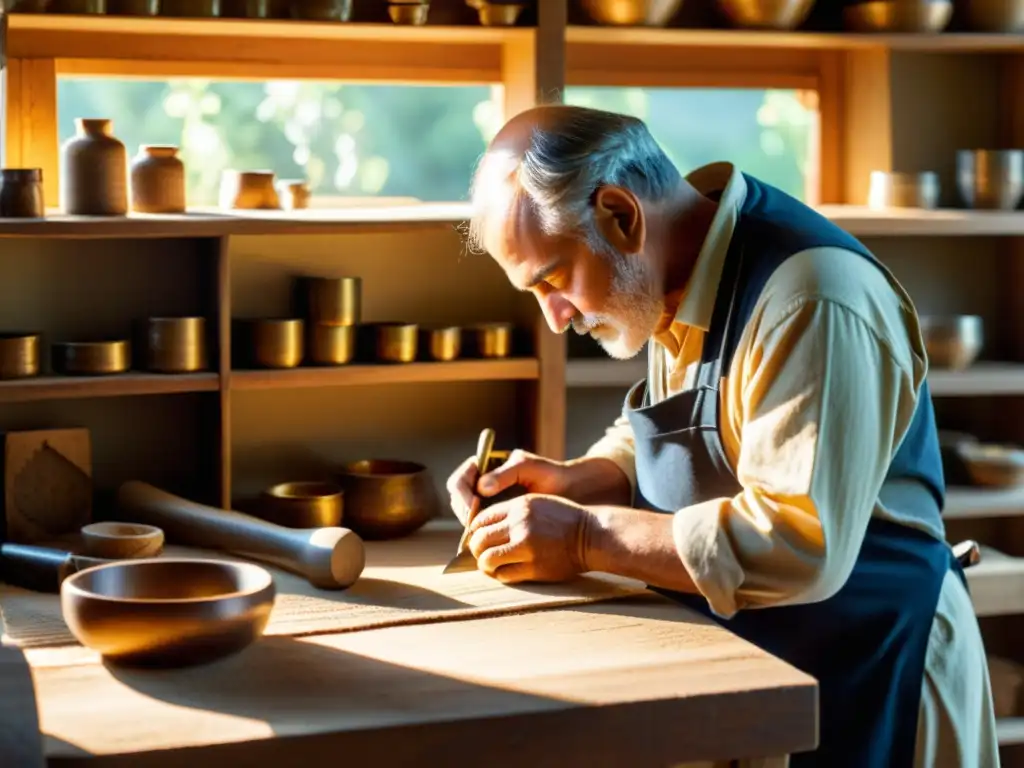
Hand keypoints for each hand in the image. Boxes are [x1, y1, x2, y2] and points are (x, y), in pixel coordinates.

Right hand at [445, 449, 573, 525]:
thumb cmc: (550, 474)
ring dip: (470, 526)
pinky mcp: (497, 518)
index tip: (473, 507)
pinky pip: (482, 527)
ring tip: (482, 535)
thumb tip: (481, 487)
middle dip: (464, 512)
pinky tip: (490, 542)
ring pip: (467, 515)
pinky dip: (482, 534)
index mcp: (486, 467)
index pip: (461, 479)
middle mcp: (482, 484)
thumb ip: (505, 474)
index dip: (462, 494)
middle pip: (459, 499)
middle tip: (474, 526)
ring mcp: (488, 502)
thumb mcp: (529, 468)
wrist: (568, 491)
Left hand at [466, 493, 590, 583]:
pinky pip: (504, 574)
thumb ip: (513, 511)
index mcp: (519, 506)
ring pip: (487, 559)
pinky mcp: (534, 567)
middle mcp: (519, 524)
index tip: (479, 537)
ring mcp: (526, 546)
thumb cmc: (565, 519)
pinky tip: (504, 572)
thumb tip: (484, 526)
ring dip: (485, 565)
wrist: (591, 536)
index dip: (475, 530)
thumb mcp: (538, 503)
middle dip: (476, 549)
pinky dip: (500, 575)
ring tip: (490, 566)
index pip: (481, 518)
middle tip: (481, 554)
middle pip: (480, 539)